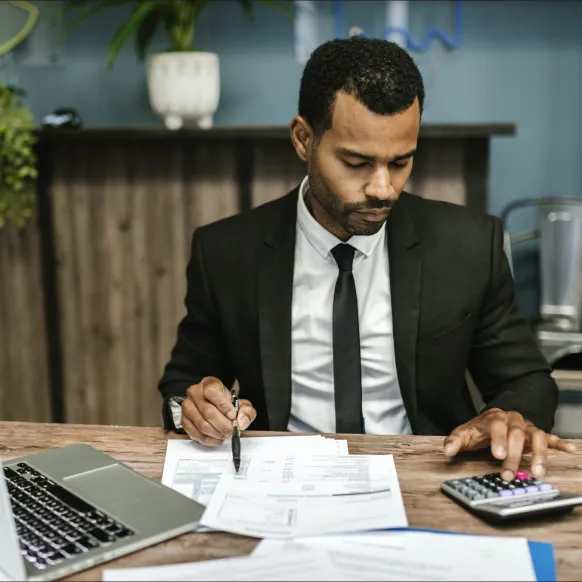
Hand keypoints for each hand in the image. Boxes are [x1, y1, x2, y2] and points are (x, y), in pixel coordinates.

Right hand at [181, 377, 256, 446]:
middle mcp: (195, 393)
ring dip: (217, 433)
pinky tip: (217, 438)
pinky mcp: (184, 421)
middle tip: (232, 431)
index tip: (233, 416)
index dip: (223, 406)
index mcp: (209, 384)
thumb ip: (246, 412)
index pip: (212, 392)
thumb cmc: (226, 404)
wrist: (215, 406)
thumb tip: (241, 421)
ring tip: (225, 434)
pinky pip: (195, 434)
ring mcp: (188, 407)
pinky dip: (209, 440)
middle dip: (223, 425)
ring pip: (202, 424)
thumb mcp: (241, 404)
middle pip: (208, 412)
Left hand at [443, 408, 575, 480]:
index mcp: (494, 418)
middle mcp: (513, 420)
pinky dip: (560, 443)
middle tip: (508, 474)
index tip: (497, 455)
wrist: (494, 418)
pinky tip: (570, 450)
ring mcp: (526, 427)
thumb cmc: (480, 429)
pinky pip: (550, 438)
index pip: (497, 427)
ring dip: (538, 454)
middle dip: (513, 456)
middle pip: (516, 435)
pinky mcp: (537, 434)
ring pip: (536, 437)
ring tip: (537, 472)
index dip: (498, 440)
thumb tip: (447, 451)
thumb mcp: (464, 433)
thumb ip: (455, 441)